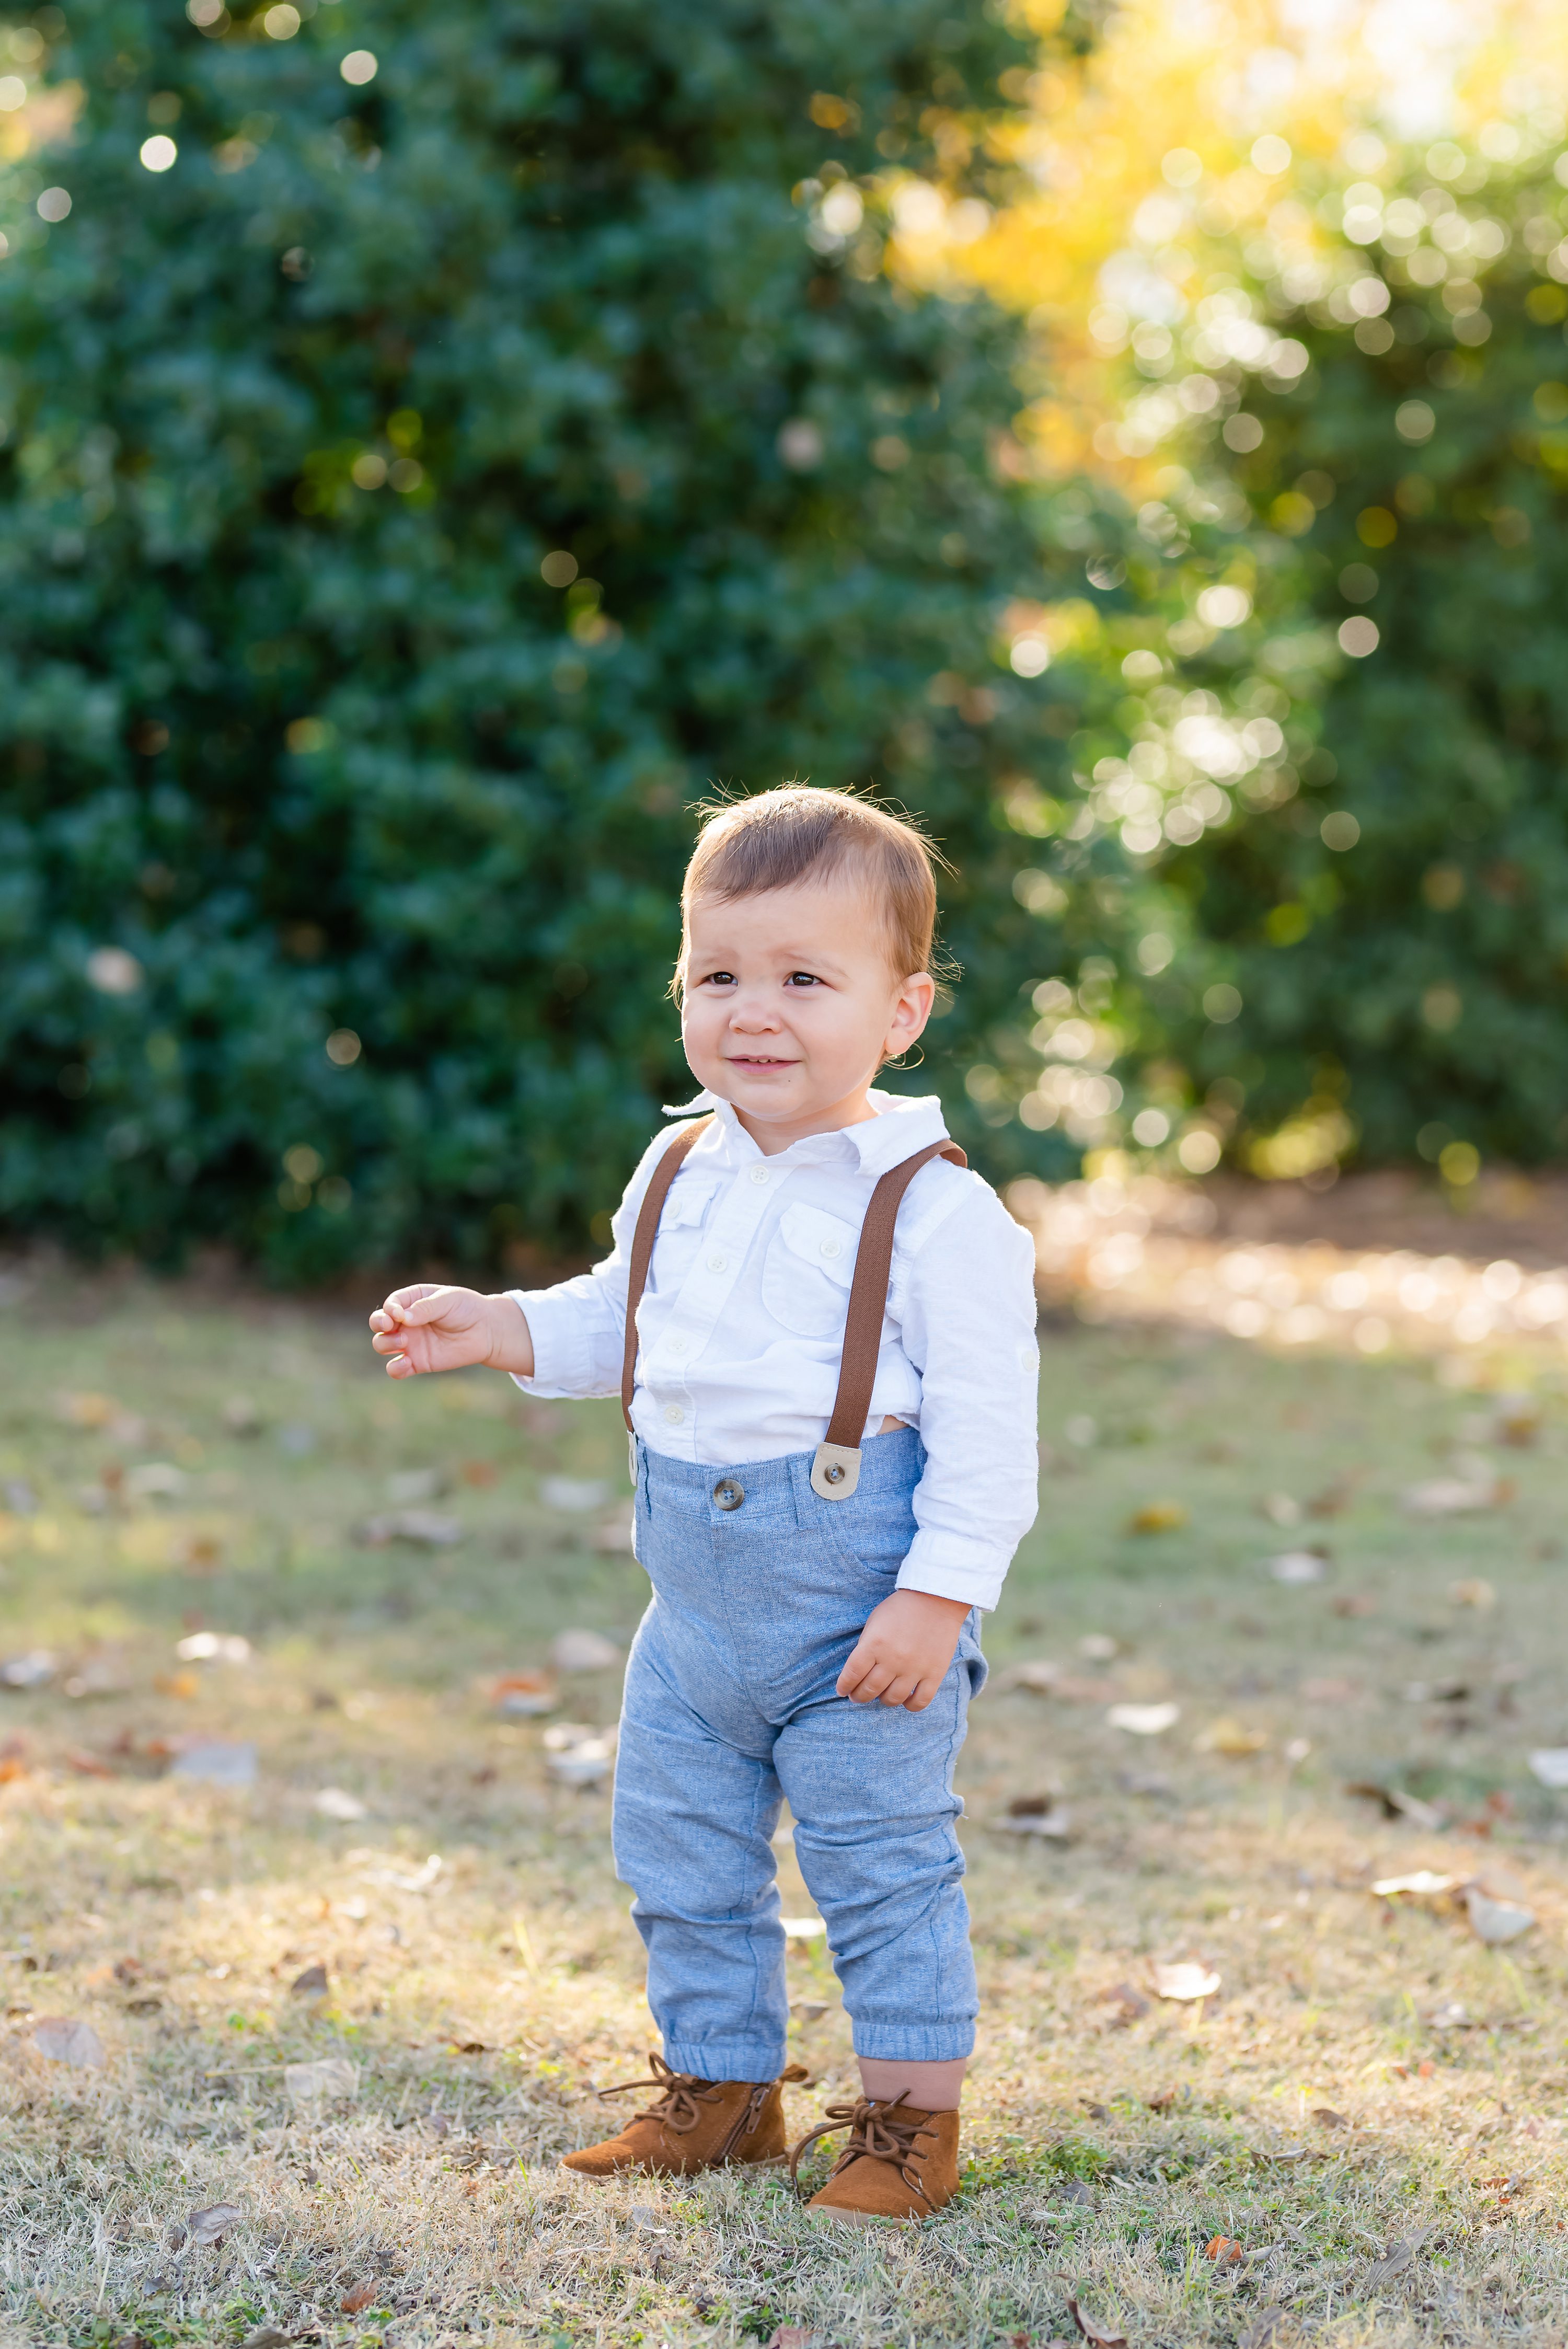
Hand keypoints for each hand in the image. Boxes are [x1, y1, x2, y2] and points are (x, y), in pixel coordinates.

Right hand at [368, 1285, 534, 1379]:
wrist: (486, 1331)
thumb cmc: (467, 1309)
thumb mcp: (448, 1301)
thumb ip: (425, 1308)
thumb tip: (403, 1318)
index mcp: (412, 1301)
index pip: (391, 1303)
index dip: (389, 1309)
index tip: (398, 1314)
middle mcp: (406, 1322)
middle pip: (378, 1323)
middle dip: (378, 1323)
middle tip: (389, 1326)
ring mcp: (410, 1342)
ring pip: (382, 1344)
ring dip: (385, 1343)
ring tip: (404, 1341)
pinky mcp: (417, 1362)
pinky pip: (396, 1369)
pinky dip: (395, 1368)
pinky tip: (406, 1364)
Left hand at [837, 1589, 968, 1712]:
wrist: (936, 1599)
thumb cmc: (901, 1608)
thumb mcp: (875, 1622)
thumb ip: (866, 1647)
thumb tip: (859, 1672)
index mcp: (874, 1644)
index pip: (852, 1674)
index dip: (844, 1686)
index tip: (842, 1690)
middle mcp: (893, 1659)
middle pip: (869, 1690)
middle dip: (859, 1696)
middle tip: (858, 1696)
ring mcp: (914, 1668)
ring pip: (892, 1699)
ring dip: (882, 1700)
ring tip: (881, 1694)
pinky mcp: (934, 1674)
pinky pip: (919, 1701)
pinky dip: (909, 1705)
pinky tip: (905, 1699)